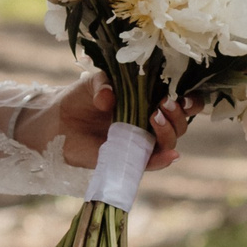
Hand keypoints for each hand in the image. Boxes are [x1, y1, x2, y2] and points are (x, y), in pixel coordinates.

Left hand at [48, 75, 194, 171]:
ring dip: (169, 131)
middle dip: (178, 115)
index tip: (183, 95)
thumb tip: (110, 98)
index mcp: (149, 102)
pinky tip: (170, 154)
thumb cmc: (80, 99)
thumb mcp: (93, 83)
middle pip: (180, 125)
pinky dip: (162, 160)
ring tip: (153, 117)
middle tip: (163, 104)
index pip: (182, 104)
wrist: (55, 121)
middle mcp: (149, 124)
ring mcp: (139, 143)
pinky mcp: (127, 160)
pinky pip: (150, 164)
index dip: (191, 101)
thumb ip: (103, 84)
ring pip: (169, 144)